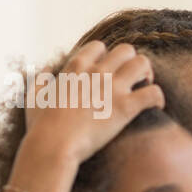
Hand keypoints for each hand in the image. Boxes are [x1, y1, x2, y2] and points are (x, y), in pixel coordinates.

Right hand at [24, 41, 165, 163]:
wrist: (53, 145)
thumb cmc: (41, 127)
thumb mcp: (33, 97)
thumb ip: (39, 80)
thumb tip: (45, 70)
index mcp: (75, 68)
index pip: (99, 46)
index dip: (108, 57)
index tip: (109, 72)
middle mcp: (96, 73)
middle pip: (126, 50)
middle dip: (132, 62)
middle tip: (133, 80)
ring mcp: (112, 88)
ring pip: (143, 63)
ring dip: (148, 74)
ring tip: (145, 89)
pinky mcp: (125, 106)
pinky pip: (154, 92)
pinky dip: (159, 98)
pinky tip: (156, 107)